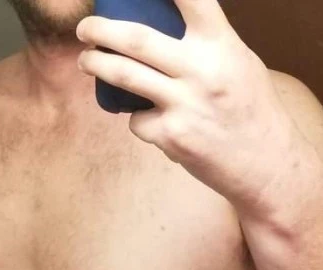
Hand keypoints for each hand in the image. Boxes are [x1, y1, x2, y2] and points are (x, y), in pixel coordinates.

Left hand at [76, 0, 297, 214]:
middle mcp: (201, 71)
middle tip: (84, 28)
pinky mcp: (171, 136)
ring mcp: (184, 105)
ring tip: (86, 60)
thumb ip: (207, 46)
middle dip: (101, 30)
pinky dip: (139, 120)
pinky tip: (155, 124)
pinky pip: (138, 121)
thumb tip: (167, 29)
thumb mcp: (239, 64)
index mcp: (222, 46)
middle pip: (137, 39)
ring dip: (97, 65)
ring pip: (125, 76)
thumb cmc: (250, 110)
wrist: (263, 162)